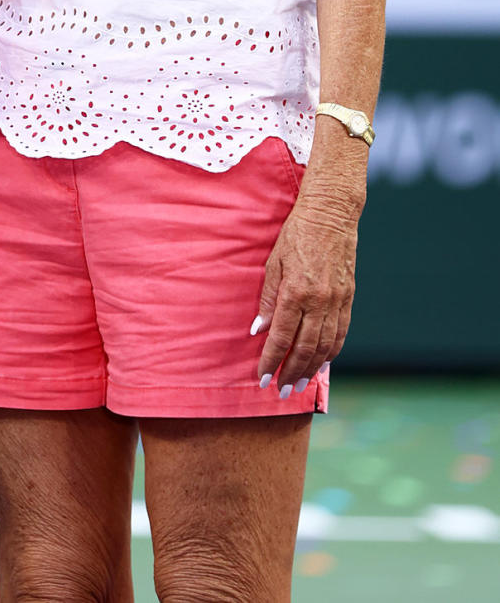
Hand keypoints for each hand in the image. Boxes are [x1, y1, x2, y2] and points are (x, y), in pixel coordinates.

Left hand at [251, 191, 358, 394]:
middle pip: (305, 348)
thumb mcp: (273, 262)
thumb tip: (257, 330)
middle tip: (281, 391)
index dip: (271, 360)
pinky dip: (331, 353)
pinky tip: (322, 364)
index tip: (262, 378)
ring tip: (300, 385)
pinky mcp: (349, 299)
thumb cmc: (295, 234)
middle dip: (292, 373)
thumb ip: (267, 298)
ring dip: (312, 369)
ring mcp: (337, 301)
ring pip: (326, 346)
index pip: (281, 336)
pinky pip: (340, 333)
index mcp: (296, 291)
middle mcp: (319, 301)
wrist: (331, 215)